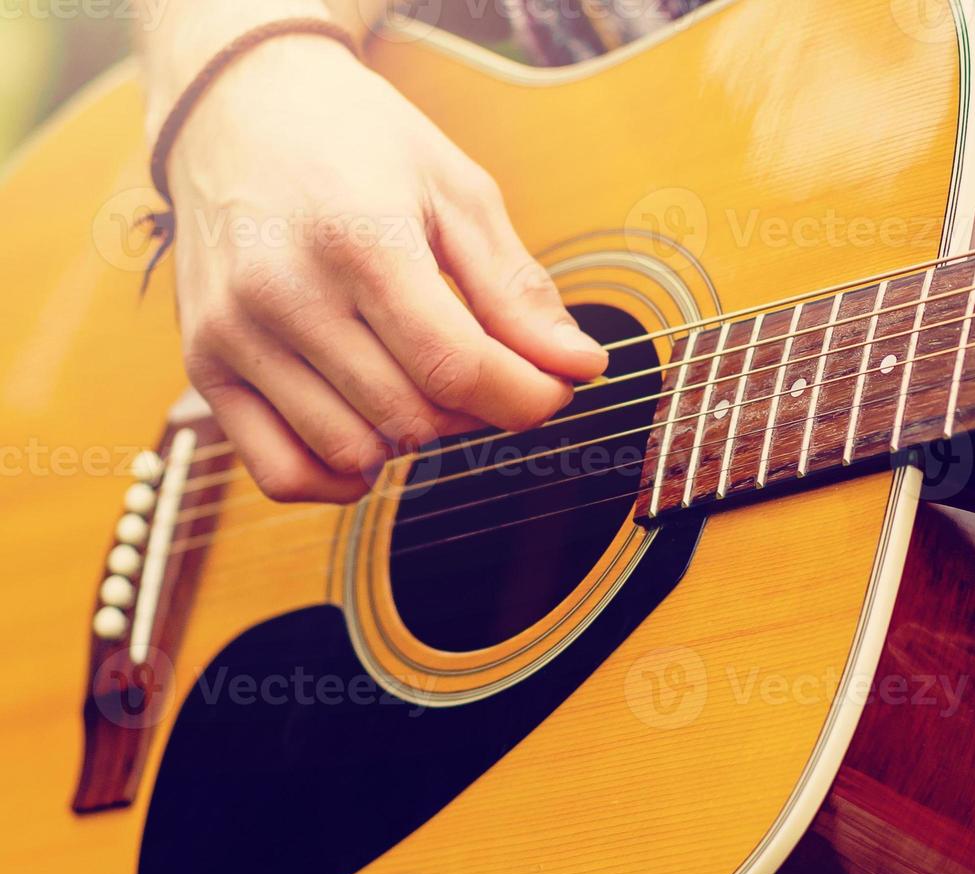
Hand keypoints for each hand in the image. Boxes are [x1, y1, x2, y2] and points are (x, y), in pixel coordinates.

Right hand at [168, 36, 607, 502]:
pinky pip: (279, 471)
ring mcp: (234, 334)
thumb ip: (517, 289)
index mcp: (359, 240)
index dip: (526, 397)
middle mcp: (284, 292)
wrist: (236, 105)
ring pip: (353, 451)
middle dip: (477, 412)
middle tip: (489, 371)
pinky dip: (338, 477)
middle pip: (412, 415)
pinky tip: (371, 436)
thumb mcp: (456, 190)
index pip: (456, 367)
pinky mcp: (203, 364)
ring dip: (412, 440)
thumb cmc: (357, 142)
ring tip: (425, 384)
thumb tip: (580, 367)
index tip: (555, 388)